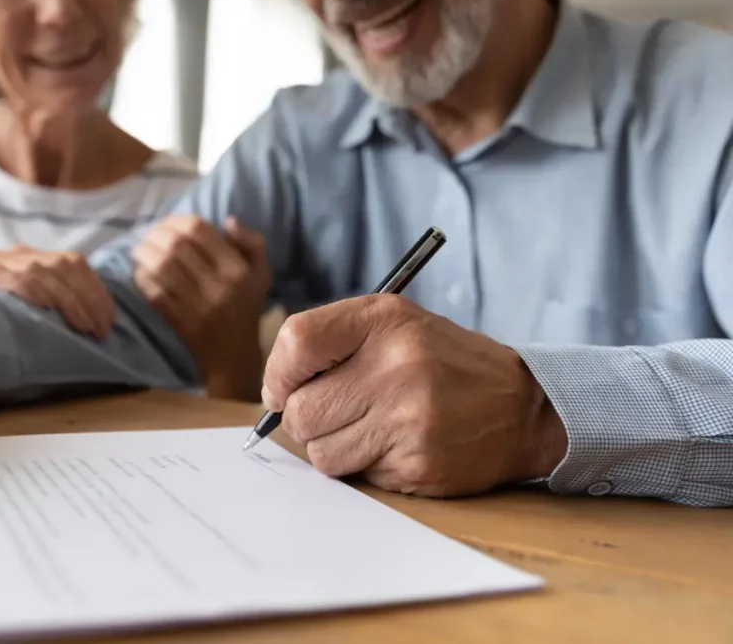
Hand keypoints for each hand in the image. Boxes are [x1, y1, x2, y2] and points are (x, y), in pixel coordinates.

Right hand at [0, 247, 113, 338]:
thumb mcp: (15, 306)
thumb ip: (44, 303)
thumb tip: (89, 325)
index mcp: (28, 259)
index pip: (74, 263)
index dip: (97, 290)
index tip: (109, 318)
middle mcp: (17, 255)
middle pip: (69, 266)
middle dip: (92, 299)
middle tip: (103, 330)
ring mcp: (0, 262)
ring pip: (50, 273)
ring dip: (75, 303)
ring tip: (87, 329)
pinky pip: (23, 279)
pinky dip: (42, 294)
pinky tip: (54, 311)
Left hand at [132, 216, 270, 401]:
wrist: (233, 357)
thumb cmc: (246, 309)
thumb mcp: (261, 274)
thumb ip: (252, 244)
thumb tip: (228, 220)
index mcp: (237, 270)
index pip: (200, 231)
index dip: (177, 220)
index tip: (168, 223)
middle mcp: (218, 285)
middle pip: (176, 245)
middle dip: (155, 234)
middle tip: (148, 235)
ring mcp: (197, 305)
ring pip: (162, 267)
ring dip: (144, 254)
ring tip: (139, 250)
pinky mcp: (179, 321)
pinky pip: (154, 292)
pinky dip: (142, 278)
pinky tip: (140, 272)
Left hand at [262, 295, 567, 496]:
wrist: (523, 406)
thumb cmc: (443, 363)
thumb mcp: (394, 326)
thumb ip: (331, 343)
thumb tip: (273, 393)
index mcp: (384, 320)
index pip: (297, 342)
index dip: (278, 374)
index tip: (283, 389)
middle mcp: (397, 364)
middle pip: (300, 410)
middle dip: (305, 420)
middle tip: (334, 414)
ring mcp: (409, 417)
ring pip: (320, 452)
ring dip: (333, 448)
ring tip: (369, 429)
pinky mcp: (418, 462)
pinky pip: (356, 475)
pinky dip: (365, 466)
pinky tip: (396, 446)